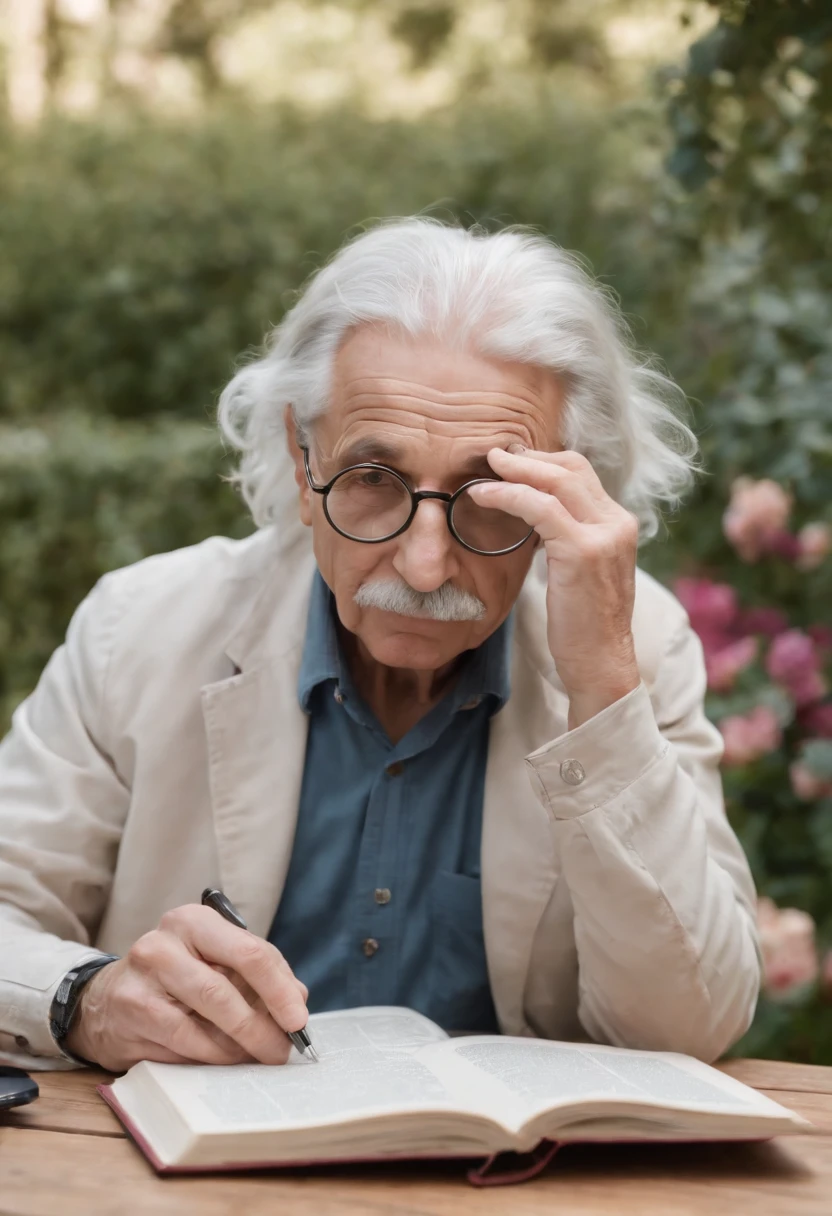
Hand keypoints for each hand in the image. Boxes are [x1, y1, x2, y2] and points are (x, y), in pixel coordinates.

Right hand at [66, 904, 308, 1071]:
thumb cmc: (174, 978)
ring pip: (206, 1018)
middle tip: (284, 1049)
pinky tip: (226, 1061)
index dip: (280, 989)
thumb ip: (255, 975)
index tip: (299, 1018)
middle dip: (263, 1024)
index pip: (250, 951)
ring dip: (241, 1046)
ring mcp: (143, 978)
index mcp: (195, 921)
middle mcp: (165, 943)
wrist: (106, 1000)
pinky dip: (212, 1056)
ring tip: (260, 1057)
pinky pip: (184, 1042)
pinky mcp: (131, 1012)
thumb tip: (298, 999)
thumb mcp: (214, 963)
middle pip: (226, 988)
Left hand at [470, 447, 640, 727]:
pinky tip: (482, 496)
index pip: (580, 474)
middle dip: (528, 456)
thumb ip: (566, 539)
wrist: (601, 665)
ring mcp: (604, 534)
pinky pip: (540, 507)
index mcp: (618, 524)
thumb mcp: (580, 573)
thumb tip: (531, 518)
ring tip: (485, 469)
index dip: (543, 461)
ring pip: (557, 479)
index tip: (511, 462)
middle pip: (571, 466)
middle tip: (493, 454)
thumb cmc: (583, 627)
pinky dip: (508, 495)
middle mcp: (617, 522)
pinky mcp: (583, 551)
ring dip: (515, 469)